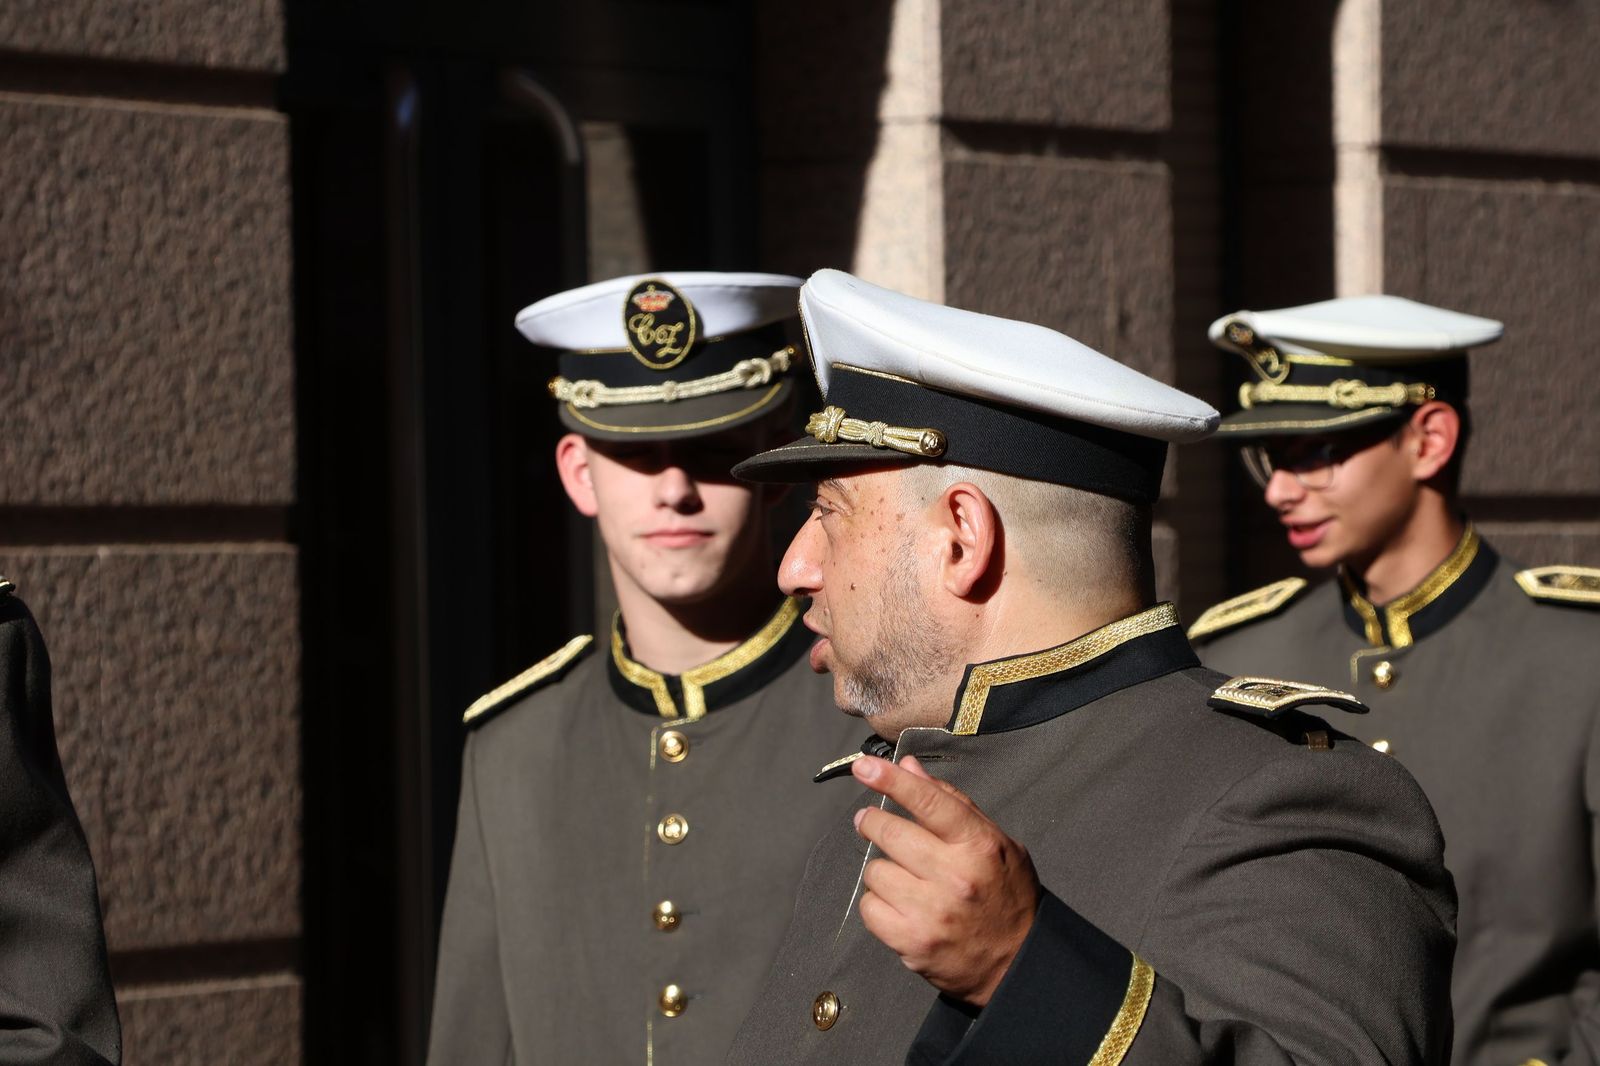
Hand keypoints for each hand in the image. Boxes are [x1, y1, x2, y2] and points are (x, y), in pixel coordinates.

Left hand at [850, 754, 1039, 1006]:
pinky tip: (898, 904)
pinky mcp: (912, 943)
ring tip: (903, 877)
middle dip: (872, 822)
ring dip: (882, 869)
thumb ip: (951, 802)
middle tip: (870, 821)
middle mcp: (955, 877)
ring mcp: (931, 912)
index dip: (891, 780)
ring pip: (875, 871)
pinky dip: (878, 902)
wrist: (1018, 962)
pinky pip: (870, 908)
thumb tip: (909, 767)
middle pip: (890, 833)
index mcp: (978, 845)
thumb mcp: (995, 841)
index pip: (928, 801)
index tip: (864, 767)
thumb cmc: (1006, 894)